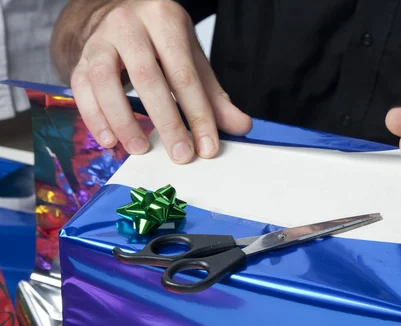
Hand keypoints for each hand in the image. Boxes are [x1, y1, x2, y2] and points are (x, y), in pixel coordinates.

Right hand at [70, 0, 251, 162]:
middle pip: (147, 76)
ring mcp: (101, 40)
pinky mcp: (81, 58)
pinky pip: (81, 88)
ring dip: (123, 120)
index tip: (207, 147)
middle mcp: (130, 25)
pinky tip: (110, 140)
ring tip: (140, 149)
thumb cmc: (162, 43)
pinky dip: (94, 117)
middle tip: (180, 155)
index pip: (185, 74)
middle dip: (167, 121)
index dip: (199, 114)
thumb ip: (214, 96)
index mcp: (165, 20)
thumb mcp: (192, 60)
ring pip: (105, 80)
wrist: (122, 18)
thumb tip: (241, 127)